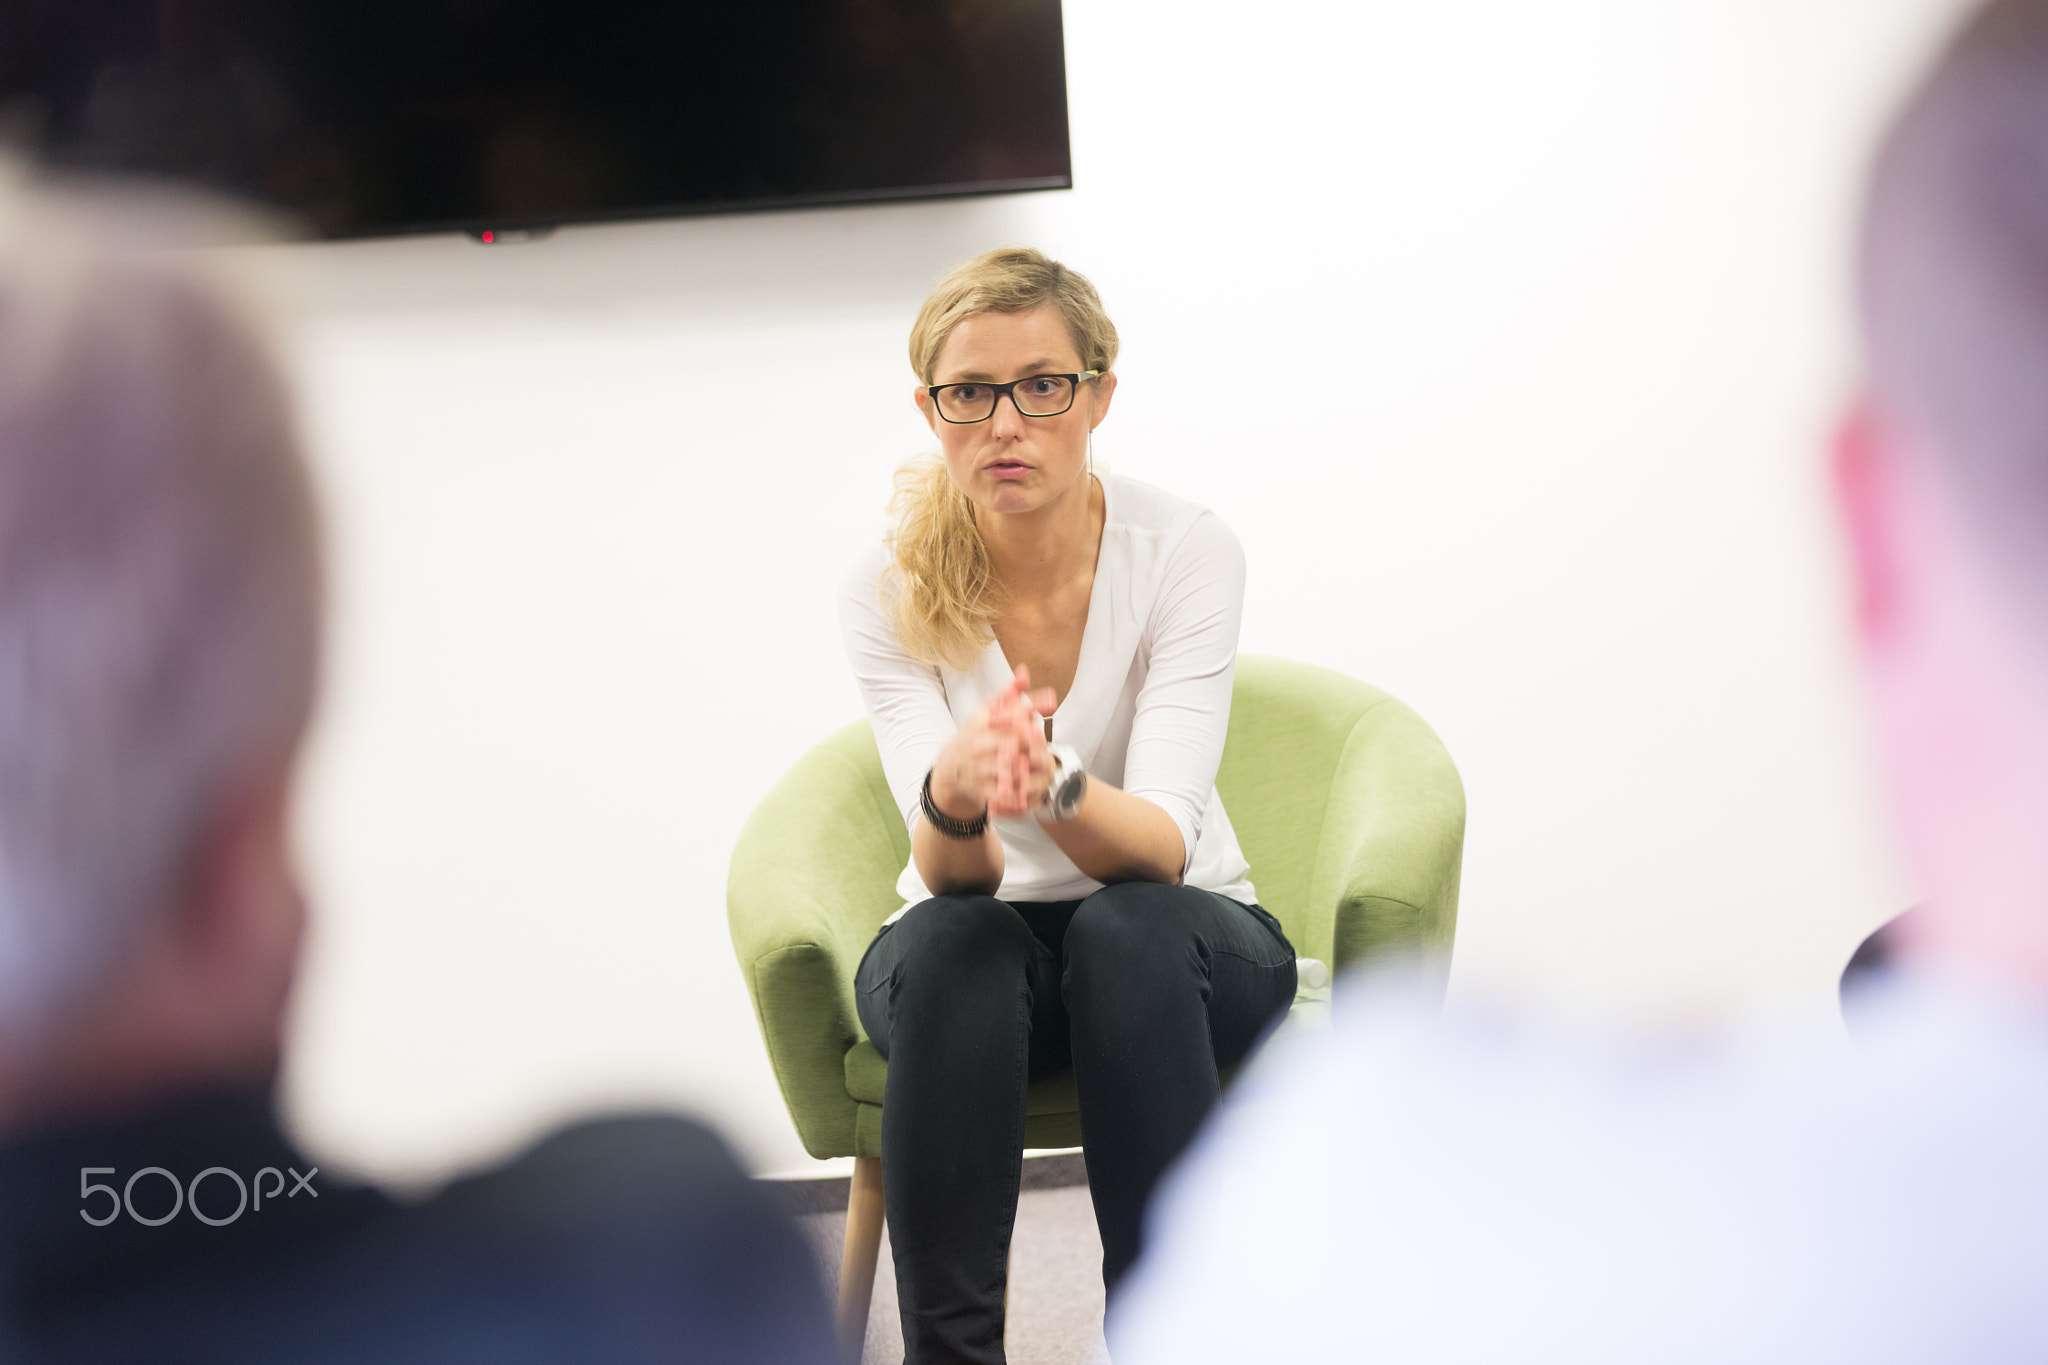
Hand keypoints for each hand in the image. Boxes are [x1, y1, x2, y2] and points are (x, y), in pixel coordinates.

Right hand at [932, 664, 1055, 821]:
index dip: (1031, 708)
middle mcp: (979, 745)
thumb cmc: (976, 733)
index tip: (1052, 702)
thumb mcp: (988, 711)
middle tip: (1048, 739)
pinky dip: (1015, 795)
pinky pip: (1001, 794)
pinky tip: (1029, 793)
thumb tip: (1025, 670)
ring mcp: (979, 768)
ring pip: (1006, 769)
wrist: (951, 767)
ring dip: (1025, 768)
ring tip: (1044, 766)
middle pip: (1010, 742)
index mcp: (983, 723)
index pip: (1010, 713)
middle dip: (1030, 741)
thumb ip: (1009, 693)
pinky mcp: (981, 789)